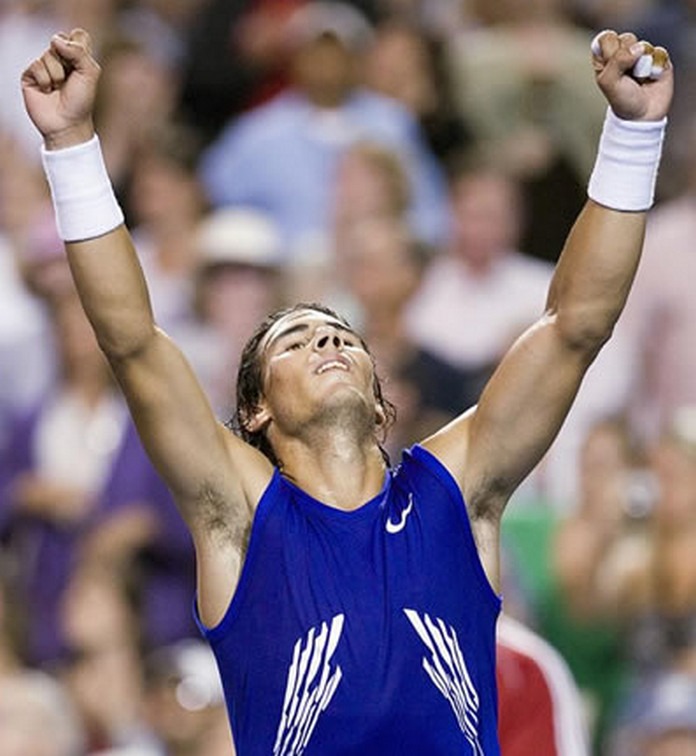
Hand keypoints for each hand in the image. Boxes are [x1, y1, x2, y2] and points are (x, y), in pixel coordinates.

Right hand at [21, 29, 99, 149]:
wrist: (67, 124)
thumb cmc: (81, 102)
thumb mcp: (90, 74)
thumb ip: (78, 52)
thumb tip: (55, 40)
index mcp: (78, 58)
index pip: (77, 35)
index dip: (78, 46)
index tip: (81, 65)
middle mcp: (61, 59)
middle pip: (60, 40)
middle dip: (68, 61)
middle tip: (70, 79)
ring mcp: (45, 66)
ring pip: (48, 54)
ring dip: (57, 74)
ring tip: (59, 89)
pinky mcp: (31, 75)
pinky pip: (36, 65)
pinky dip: (45, 80)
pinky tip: (48, 91)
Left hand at [591, 30, 672, 121]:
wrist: (643, 115)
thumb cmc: (621, 100)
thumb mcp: (609, 82)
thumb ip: (617, 61)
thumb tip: (638, 48)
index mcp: (604, 58)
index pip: (606, 38)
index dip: (610, 49)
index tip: (610, 65)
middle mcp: (622, 53)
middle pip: (626, 38)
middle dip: (626, 57)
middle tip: (626, 76)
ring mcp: (641, 55)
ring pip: (642, 45)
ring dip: (641, 65)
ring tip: (639, 79)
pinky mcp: (658, 58)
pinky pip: (659, 52)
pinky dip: (655, 66)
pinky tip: (652, 78)